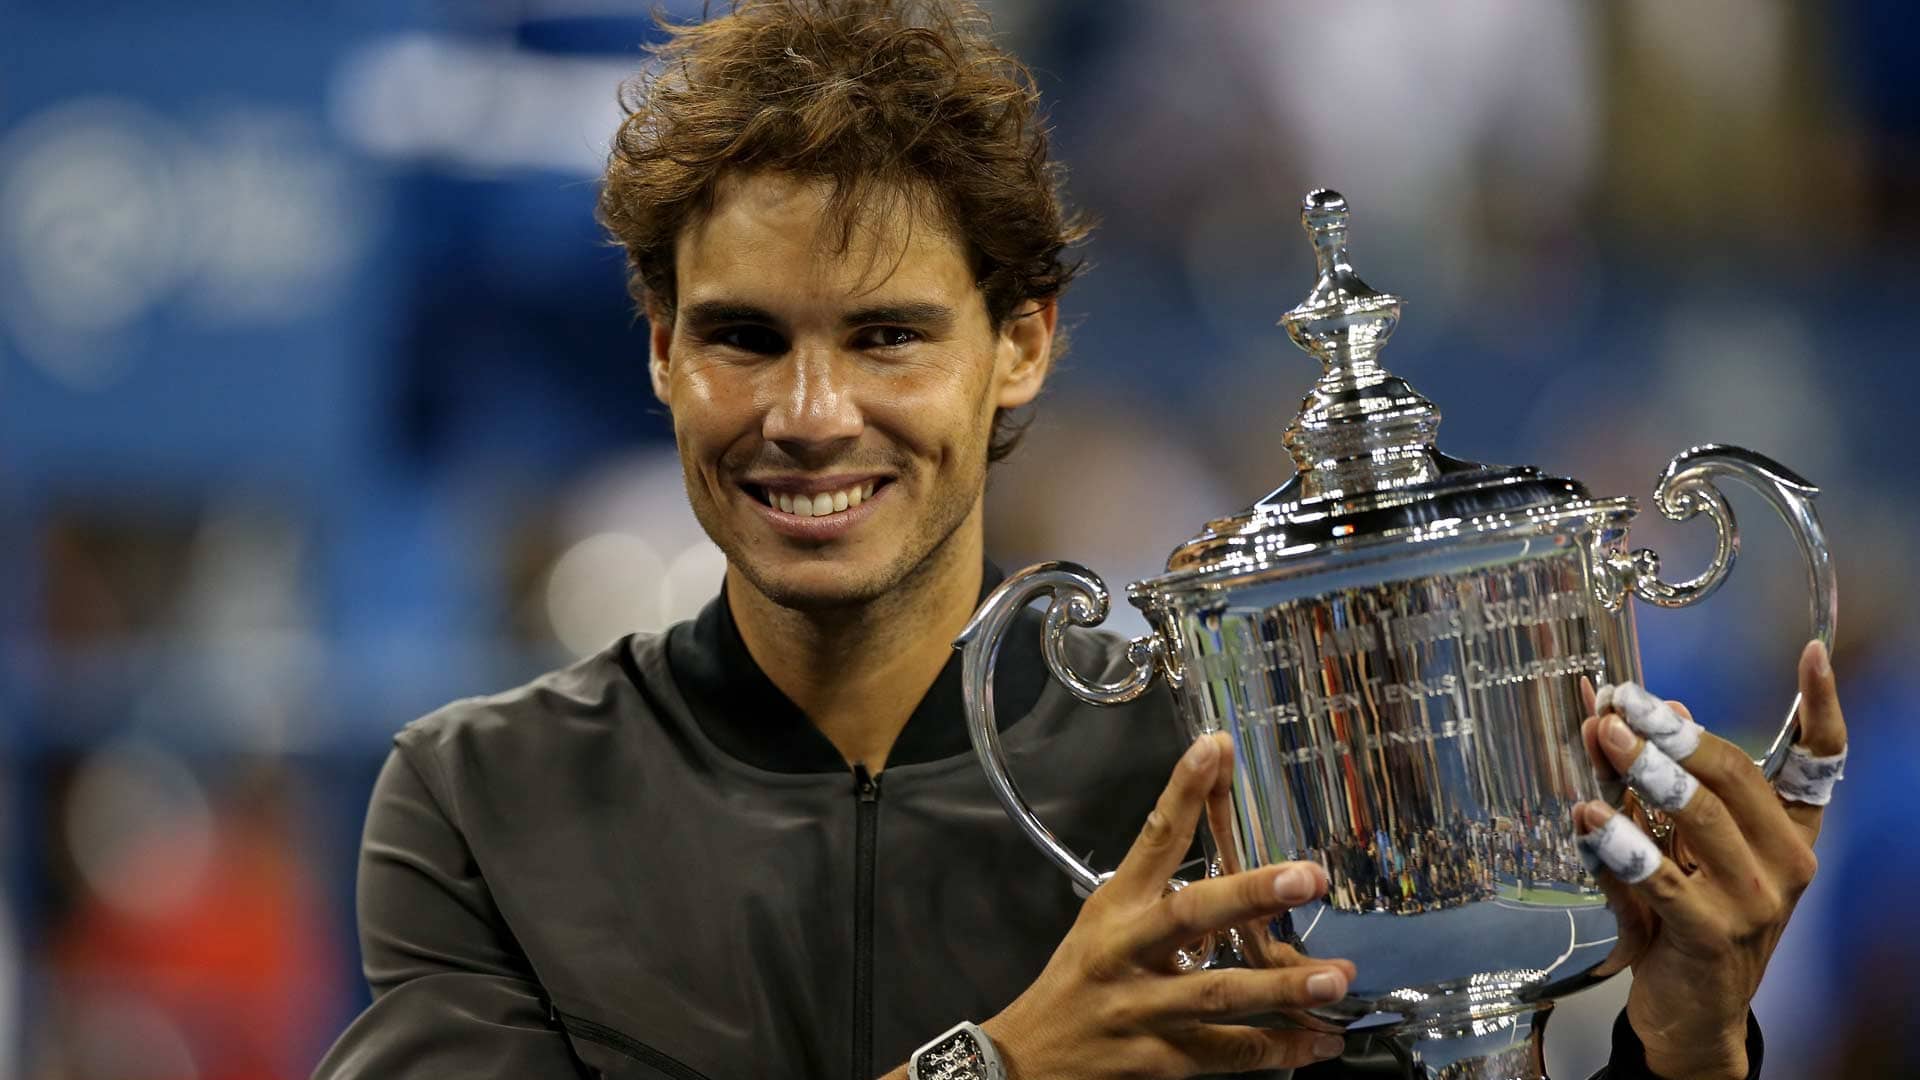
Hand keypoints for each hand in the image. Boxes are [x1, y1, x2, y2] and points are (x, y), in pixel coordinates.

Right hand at [982, 733, 1354, 1078]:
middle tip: (1306, 877)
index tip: (1215, 748)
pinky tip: (1320, 1040)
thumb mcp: (1105, 920)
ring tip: (1336, 977)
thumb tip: (1234, 857)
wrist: (1028, 1058)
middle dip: (1250, 894)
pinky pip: (1226, 1054)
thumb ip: (1160, 889)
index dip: (1182, 792)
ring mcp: (1141, 1008)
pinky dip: (1278, 1049)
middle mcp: (1127, 950)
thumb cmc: (1079, 978)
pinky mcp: (1157, 1060)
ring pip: (1217, 994)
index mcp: (1116, 907)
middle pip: (1190, 915)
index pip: (1152, 839)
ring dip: (1281, 986)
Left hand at [1573, 640, 1844, 1079]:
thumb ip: (1662, 781)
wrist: (1690, 1011)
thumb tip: (1659, 713)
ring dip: (1645, 772)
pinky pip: (1663, 879)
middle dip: (1673, 734)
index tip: (1814, 655)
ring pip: (1701, 817)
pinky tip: (1587, 815)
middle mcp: (1787, 862)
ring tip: (1604, 736)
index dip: (1822, 708)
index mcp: (1788, 832)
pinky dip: (1621, 843)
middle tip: (1625, 701)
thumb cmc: (1683, 913)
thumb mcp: (1676, 841)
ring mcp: (1756, 901)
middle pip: (1733, 776)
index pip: (1820, 764)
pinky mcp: (1713, 935)